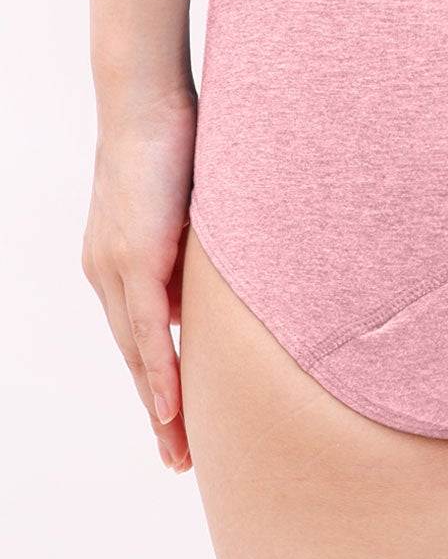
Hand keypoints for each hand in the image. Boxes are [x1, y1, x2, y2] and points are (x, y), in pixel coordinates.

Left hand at [82, 87, 196, 472]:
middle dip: (158, 414)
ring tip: (179, 452)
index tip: (177, 423)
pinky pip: (149, 332)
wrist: (144, 98)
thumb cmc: (175, 141)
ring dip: (160, 409)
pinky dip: (160, 374)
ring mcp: (115, 270)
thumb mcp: (193, 206)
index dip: (158, 385)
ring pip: (138, 357)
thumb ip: (201, 248)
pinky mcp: (133, 259)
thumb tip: (228, 277)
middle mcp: (108, 275)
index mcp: (119, 263)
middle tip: (179, 459)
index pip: (140, 338)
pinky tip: (170, 409)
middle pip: (135, 361)